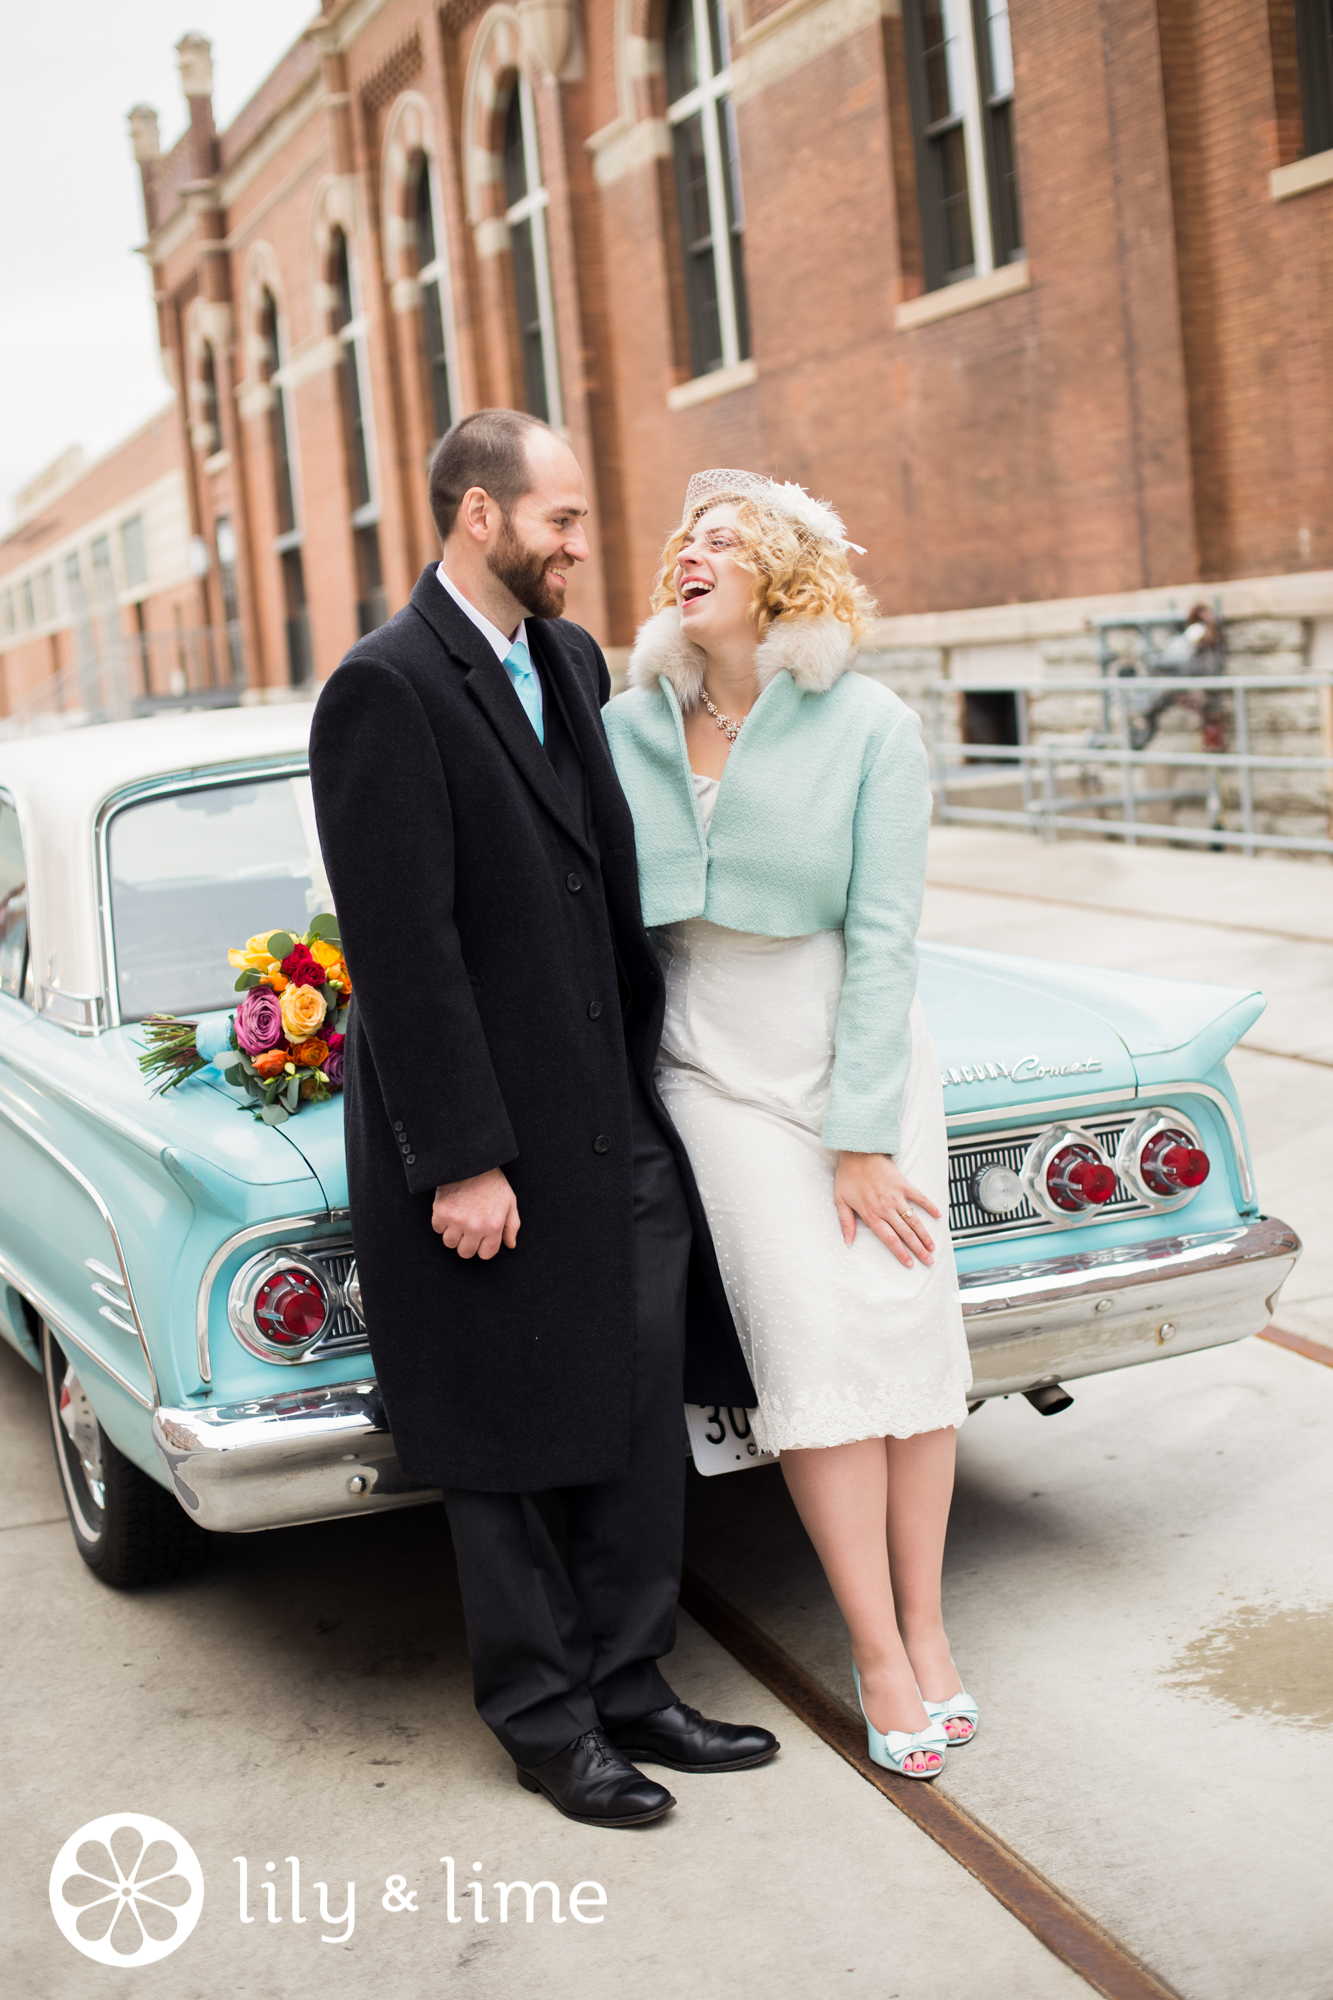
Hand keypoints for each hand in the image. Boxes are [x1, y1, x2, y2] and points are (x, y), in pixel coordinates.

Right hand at [431, 1168, 519, 1259]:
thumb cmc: (491, 1182)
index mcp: (493, 1226)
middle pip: (465, 1253)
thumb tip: (510, 1245)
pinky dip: (441, 1222)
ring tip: (458, 1218)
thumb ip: (512, 1226)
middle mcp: (475, 1227)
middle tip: (468, 1229)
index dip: (483, 1247)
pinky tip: (449, 1210)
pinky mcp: (441, 1213)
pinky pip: (437, 1229)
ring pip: (449, 1243)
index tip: (480, 1238)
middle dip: (467, 1243)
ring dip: (453, 1234)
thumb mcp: (509, 1202)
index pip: (485, 1254)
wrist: (471, 1162)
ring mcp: (456, 1221)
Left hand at [834, 1152, 940, 1268]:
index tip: (910, 1263)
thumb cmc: (847, 1175)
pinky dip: (930, 1207)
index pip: (890, 1239)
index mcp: (872, 1214)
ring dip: (925, 1235)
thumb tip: (847, 1241)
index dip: (901, 1253)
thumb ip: (846, 1223)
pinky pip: (920, 1198)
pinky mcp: (904, 1184)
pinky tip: (939, 1216)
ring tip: (933, 1247)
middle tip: (928, 1261)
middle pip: (906, 1234)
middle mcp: (886, 1208)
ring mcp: (897, 1196)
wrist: (858, 1151)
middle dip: (918, 1250)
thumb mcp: (840, 1200)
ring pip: (914, 1220)